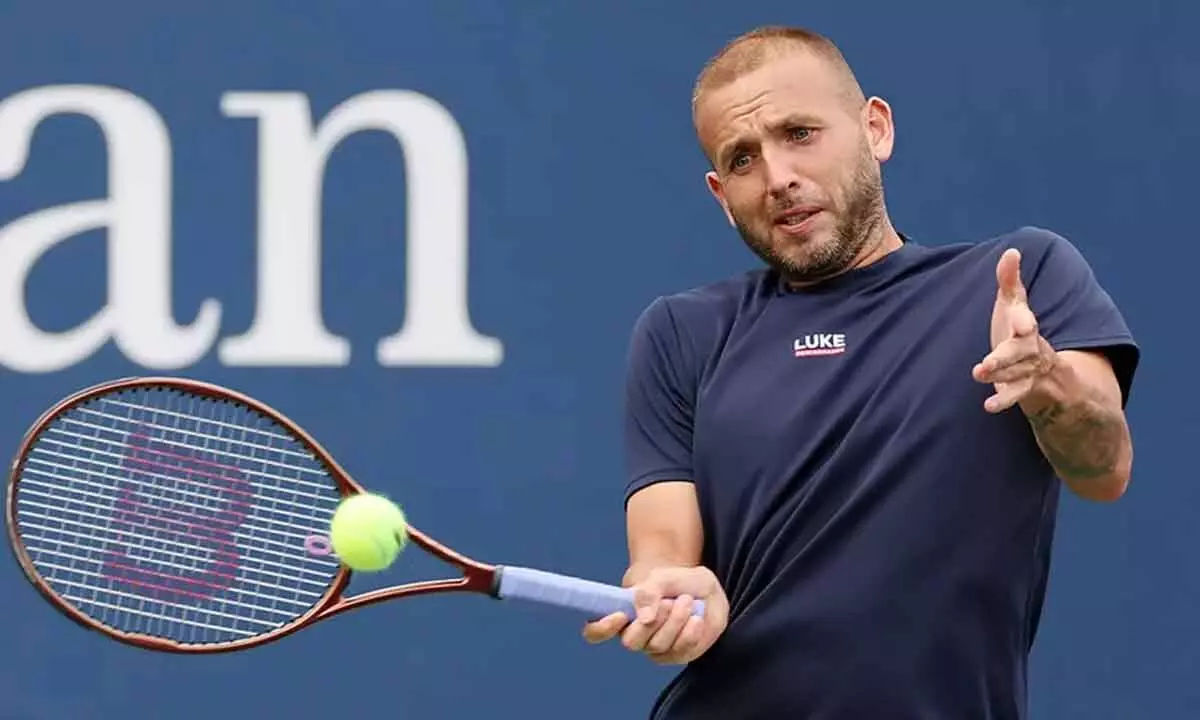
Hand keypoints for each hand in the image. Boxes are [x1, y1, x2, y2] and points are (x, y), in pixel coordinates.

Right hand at [581, 565, 728, 664]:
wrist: (701, 586)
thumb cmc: (673, 580)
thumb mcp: (660, 577)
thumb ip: (648, 592)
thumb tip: (644, 618)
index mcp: (620, 616)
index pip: (595, 632)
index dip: (601, 628)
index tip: (619, 614)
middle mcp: (634, 636)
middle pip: (631, 641)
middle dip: (652, 620)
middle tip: (668, 601)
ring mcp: (655, 648)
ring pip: (658, 645)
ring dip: (675, 621)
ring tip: (686, 601)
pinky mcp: (677, 655)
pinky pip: (681, 651)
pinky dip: (690, 632)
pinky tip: (696, 618)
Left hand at [972, 248, 1056, 412]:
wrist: (1045, 365)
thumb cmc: (1018, 327)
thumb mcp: (1013, 303)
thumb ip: (1009, 280)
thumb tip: (1011, 251)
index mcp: (1026, 326)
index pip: (1026, 321)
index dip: (1024, 320)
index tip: (1022, 322)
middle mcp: (1030, 348)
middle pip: (1020, 352)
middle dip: (1005, 356)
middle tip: (986, 362)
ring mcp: (1026, 370)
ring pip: (1016, 373)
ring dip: (999, 375)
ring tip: (978, 373)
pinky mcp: (1020, 388)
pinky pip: (1015, 395)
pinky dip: (1003, 401)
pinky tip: (988, 405)